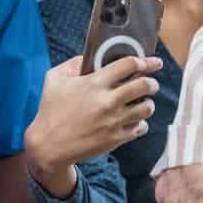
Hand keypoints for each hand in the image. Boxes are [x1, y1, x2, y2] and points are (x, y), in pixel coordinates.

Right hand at [25, 55, 161, 193]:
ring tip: (142, 102)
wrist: (50, 145)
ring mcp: (114, 121)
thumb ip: (72, 64)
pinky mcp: (117, 138)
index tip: (152, 62)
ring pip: (147, 108)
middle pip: (145, 85)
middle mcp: (107, 101)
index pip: (129, 65)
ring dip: (148, 103)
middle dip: (152, 82)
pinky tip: (133, 119)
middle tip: (151, 83)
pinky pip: (141, 127)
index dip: (145, 62)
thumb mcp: (54, 79)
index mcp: (94, 83)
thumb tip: (90, 56)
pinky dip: (140, 122)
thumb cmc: (51, 110)